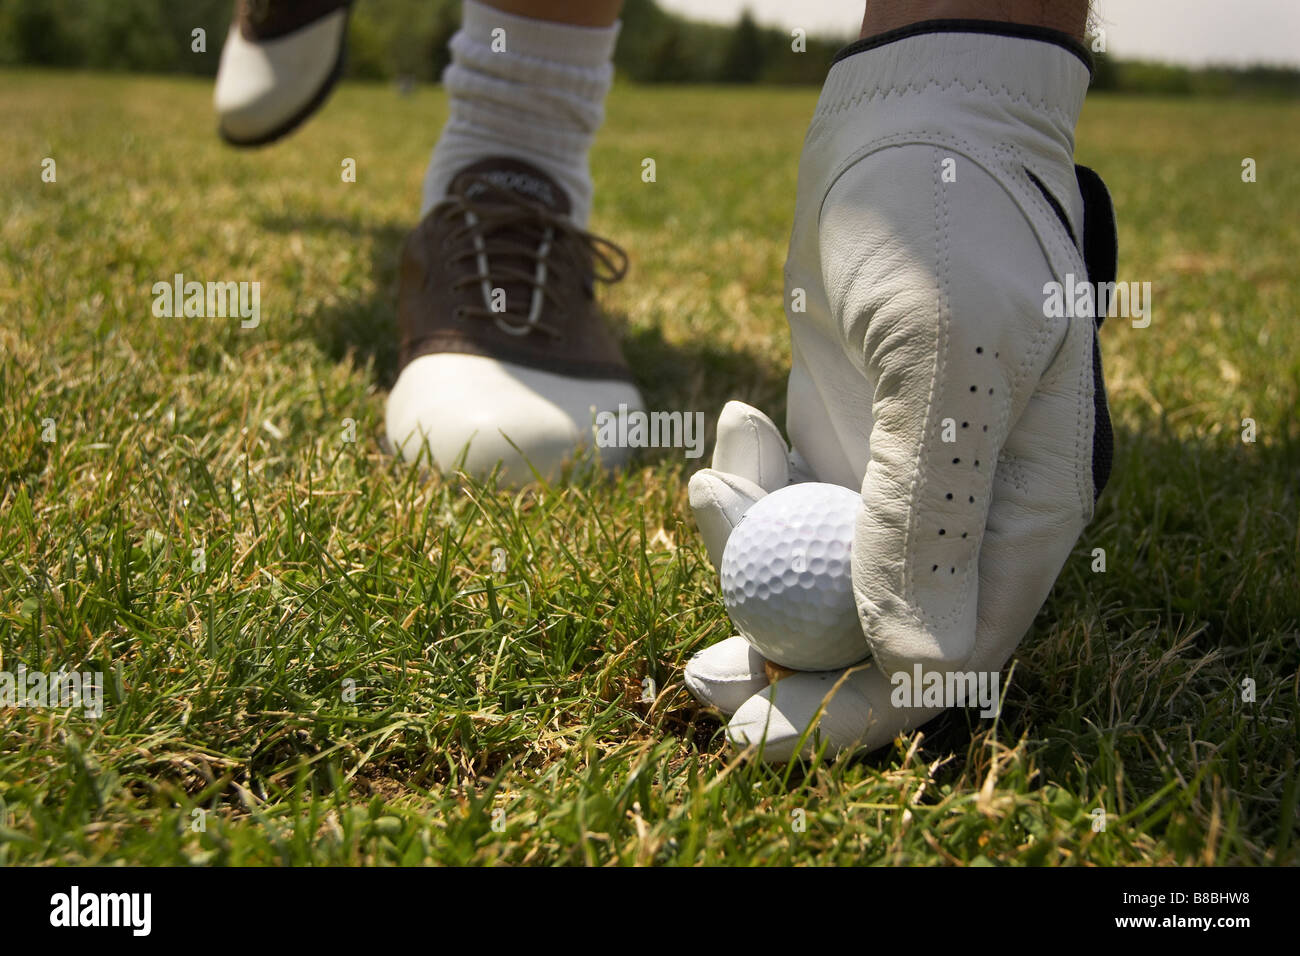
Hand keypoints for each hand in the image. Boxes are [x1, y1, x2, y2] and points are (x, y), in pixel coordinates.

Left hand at [685, 26, 1114, 761]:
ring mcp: (897, 477)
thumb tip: (920, 668)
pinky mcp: (842, 438)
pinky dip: (744, 482)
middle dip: (780, 665)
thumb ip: (928, 515)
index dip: (857, 714)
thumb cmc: (944, 223)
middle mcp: (963, 512)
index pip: (947, 660)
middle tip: (694, 682)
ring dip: (743, 552)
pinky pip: (783, 506)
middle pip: (870, 636)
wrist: (905, 126)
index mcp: (1018, 514)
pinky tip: (733, 424)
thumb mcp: (940, 360)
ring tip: (709, 479)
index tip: (760, 738)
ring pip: (810, 571)